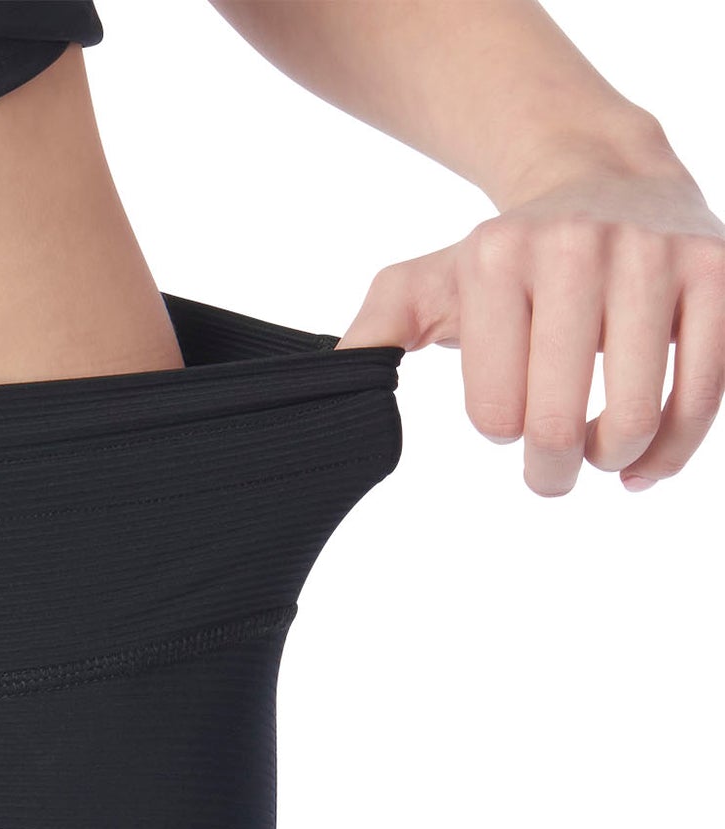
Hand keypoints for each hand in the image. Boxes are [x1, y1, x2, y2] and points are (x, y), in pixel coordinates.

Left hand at [337, 163, 724, 495]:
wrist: (608, 174)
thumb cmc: (508, 254)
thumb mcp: (427, 282)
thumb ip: (374, 332)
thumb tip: (324, 386)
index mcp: (498, 260)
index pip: (493, 409)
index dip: (500, 430)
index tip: (506, 419)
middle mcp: (578, 248)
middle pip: (557, 423)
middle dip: (551, 471)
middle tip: (550, 471)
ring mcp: (656, 257)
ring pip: (635, 417)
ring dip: (613, 461)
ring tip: (601, 456)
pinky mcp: (720, 272)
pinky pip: (707, 391)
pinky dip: (674, 448)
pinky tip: (646, 466)